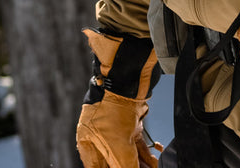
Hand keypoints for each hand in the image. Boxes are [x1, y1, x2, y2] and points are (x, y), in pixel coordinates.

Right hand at [76, 29, 160, 167]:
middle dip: (128, 167)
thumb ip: (124, 167)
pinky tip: (153, 162)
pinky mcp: (130, 121)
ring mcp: (115, 126)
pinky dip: (144, 154)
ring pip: (126, 153)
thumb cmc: (114, 110)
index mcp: (87, 141)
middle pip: (113, 161)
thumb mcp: (118, 147)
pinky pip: (136, 143)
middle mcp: (99, 134)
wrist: (127, 80)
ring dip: (138, 164)